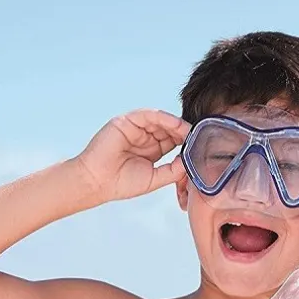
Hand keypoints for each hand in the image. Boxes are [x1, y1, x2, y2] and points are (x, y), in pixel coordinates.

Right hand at [73, 109, 190, 204]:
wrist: (97, 182)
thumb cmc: (121, 183)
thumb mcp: (156, 178)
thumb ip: (174, 169)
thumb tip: (192, 161)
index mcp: (151, 150)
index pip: (173, 140)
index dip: (186, 141)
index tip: (201, 144)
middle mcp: (144, 137)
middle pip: (169, 129)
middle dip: (184, 131)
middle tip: (199, 135)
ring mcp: (136, 128)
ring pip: (161, 120)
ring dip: (176, 124)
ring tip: (189, 131)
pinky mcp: (127, 121)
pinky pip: (148, 115)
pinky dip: (163, 118)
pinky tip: (174, 124)